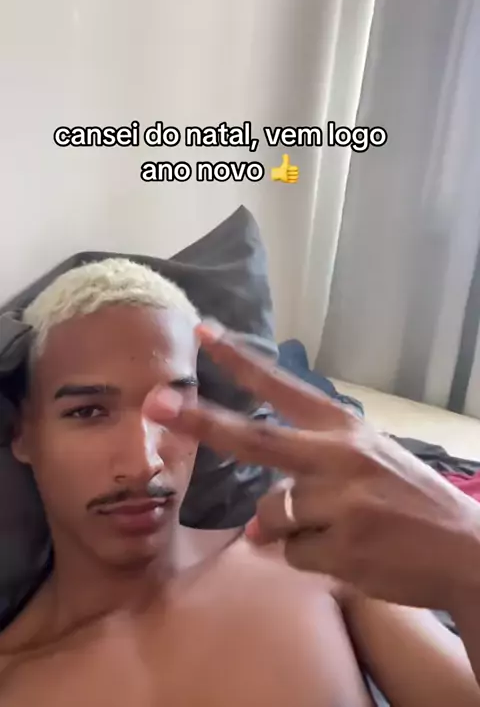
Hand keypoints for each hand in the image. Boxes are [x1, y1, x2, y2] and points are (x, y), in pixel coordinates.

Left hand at [144, 322, 479, 610]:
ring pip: (270, 517)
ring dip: (286, 530)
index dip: (240, 361)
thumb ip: (309, 475)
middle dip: (200, 420)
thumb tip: (259, 525)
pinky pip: (292, 555)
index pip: (281, 386)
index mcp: (343, 427)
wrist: (464, 549)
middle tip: (155, 402)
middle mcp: (337, 456)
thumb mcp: (366, 462)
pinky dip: (309, 558)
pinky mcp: (341, 545)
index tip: (203, 333)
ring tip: (339, 529)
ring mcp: (339, 501)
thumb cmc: (408, 500)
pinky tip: (349, 553)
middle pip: (253, 437)